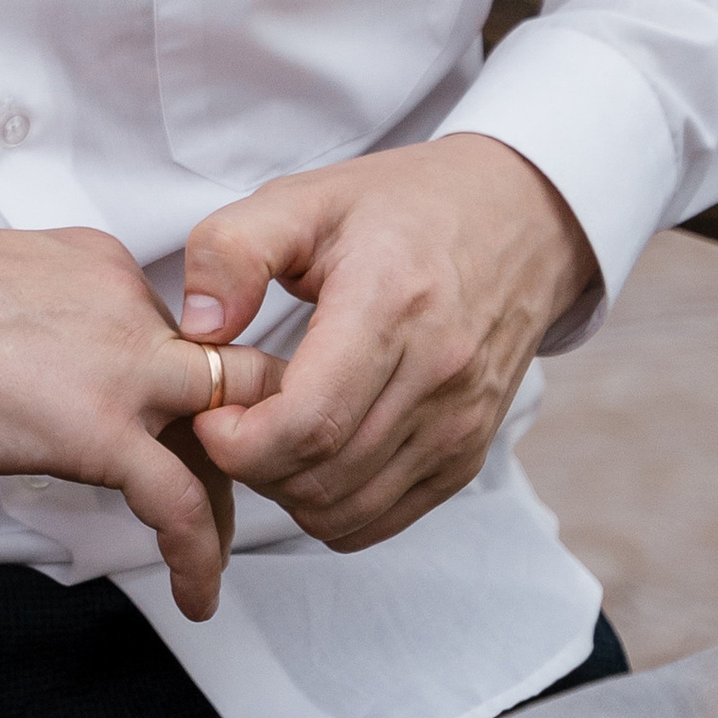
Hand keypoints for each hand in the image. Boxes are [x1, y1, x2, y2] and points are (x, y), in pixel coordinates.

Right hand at [0, 220, 231, 616]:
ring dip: (231, 507)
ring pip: (229, 437)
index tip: (174, 436)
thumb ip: (38, 325)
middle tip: (224, 498)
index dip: (185, 396)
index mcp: (98, 267)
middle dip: (239, 442)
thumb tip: (33, 373)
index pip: (175, 336)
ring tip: (215, 559)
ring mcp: (119, 363)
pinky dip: (199, 556)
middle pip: (224, 380)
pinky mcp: (95, 428)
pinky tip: (193, 593)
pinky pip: (181, 504)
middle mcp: (125, 304)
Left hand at [181, 134, 597, 553]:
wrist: (518, 218)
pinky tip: (315, 446)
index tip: (209, 408)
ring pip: (344, 511)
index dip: (237, 440)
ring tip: (272, 425)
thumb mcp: (305, 198)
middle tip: (232, 413)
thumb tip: (199, 328)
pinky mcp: (468, 455)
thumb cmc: (401, 206)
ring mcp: (459, 424)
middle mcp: (437, 375)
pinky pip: (379, 519)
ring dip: (286, 487)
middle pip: (319, 477)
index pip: (308, 424)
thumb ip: (234, 249)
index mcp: (391, 305)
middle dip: (250, 463)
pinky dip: (329, 502)